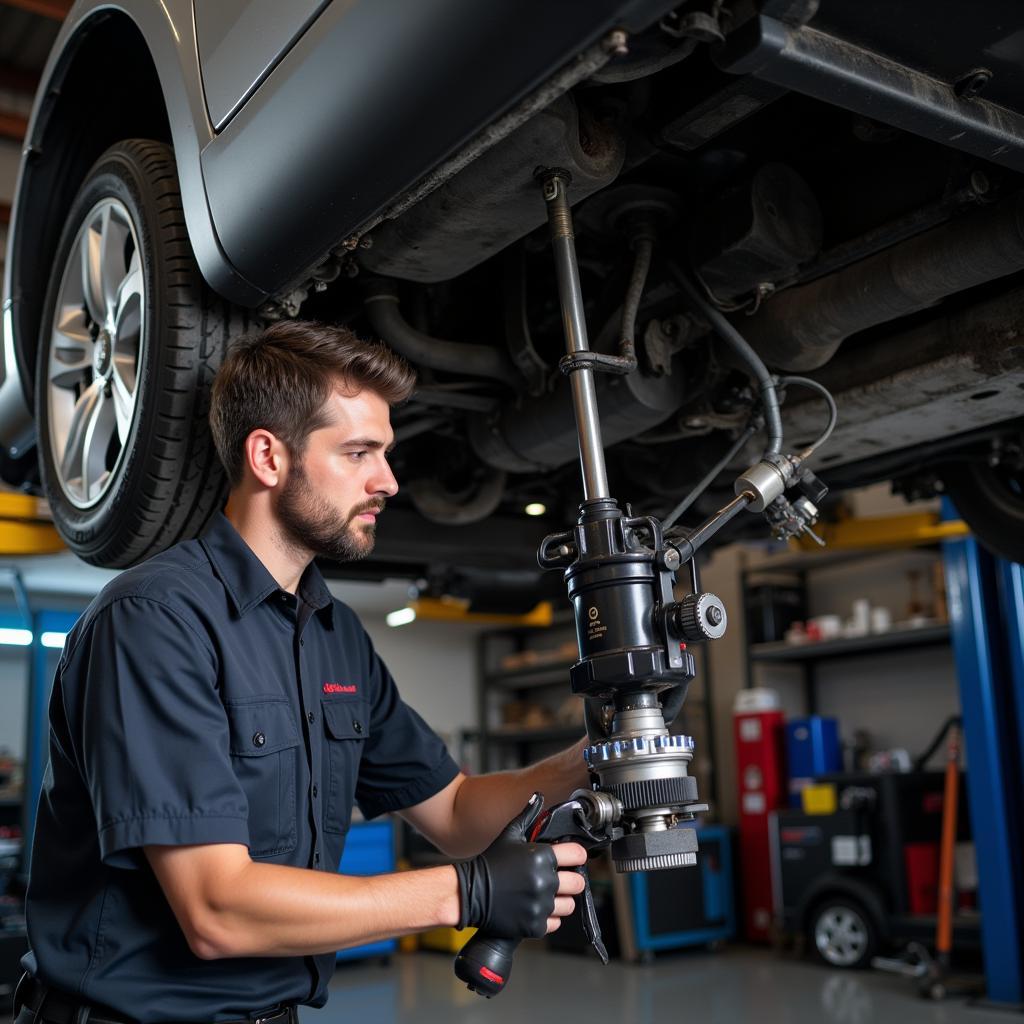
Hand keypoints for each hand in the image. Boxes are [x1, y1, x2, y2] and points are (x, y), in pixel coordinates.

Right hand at [453, 794, 586, 938]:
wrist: (469, 892)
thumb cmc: (490, 863)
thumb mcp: (509, 835)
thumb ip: (528, 816)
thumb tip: (538, 797)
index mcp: (541, 856)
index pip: (578, 855)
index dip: (576, 856)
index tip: (571, 859)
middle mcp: (544, 880)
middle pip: (578, 883)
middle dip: (571, 881)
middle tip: (560, 880)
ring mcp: (540, 904)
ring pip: (570, 905)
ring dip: (561, 901)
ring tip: (547, 895)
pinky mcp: (535, 924)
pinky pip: (555, 922)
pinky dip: (548, 918)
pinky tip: (535, 907)